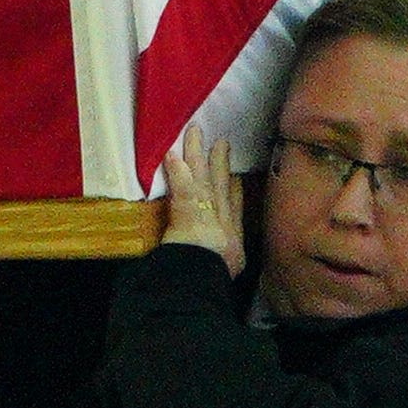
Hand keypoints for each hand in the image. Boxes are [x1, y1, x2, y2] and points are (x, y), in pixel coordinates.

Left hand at [158, 123, 247, 273]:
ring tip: (194, 132)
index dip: (234, 189)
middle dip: (221, 163)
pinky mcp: (187, 204)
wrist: (205, 271)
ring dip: (196, 154)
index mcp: (232, 234)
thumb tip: (226, 263)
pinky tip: (170, 153)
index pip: (233, 206)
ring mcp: (204, 207)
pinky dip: (176, 169)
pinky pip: (180, 182)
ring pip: (201, 175)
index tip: (236, 176)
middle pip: (221, 184)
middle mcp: (221, 216)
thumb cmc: (214, 274)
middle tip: (222, 142)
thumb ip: (227, 261)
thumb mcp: (230, 269)